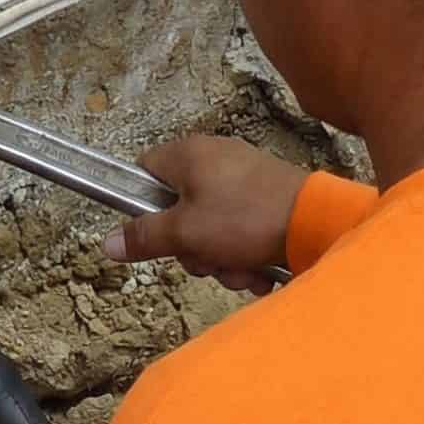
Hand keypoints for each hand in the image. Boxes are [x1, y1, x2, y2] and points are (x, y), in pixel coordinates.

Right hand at [103, 136, 306, 294]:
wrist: (317, 224)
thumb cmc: (246, 219)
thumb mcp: (186, 233)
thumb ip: (145, 237)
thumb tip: (107, 243)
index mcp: (188, 155)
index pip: (144, 173)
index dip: (142, 207)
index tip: (153, 233)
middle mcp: (214, 160)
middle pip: (178, 211)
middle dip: (192, 248)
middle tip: (206, 257)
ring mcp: (243, 180)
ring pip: (210, 230)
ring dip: (221, 259)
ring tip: (241, 266)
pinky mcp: (266, 200)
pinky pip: (239, 232)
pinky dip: (245, 255)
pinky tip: (260, 268)